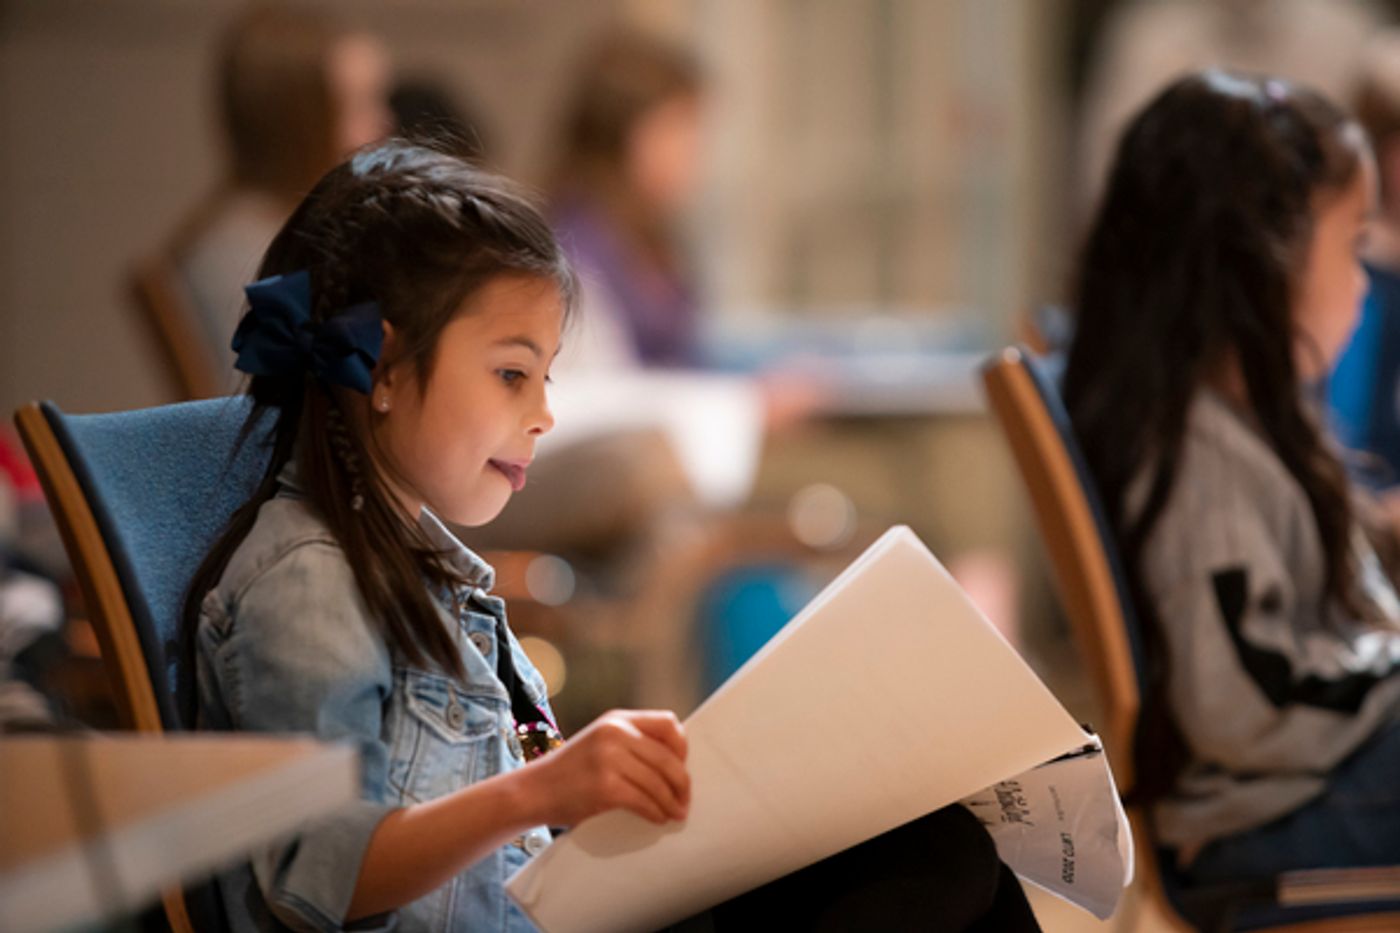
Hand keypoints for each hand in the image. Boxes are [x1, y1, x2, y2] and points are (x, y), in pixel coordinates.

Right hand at [516, 709, 689, 827]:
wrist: (532, 790)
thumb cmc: (570, 772)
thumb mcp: (600, 742)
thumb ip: (630, 743)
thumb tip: (674, 765)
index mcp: (617, 720)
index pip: (668, 724)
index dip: (682, 748)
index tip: (682, 767)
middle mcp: (615, 733)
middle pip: (668, 757)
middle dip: (682, 783)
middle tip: (685, 801)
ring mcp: (609, 758)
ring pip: (658, 782)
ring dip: (671, 802)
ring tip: (675, 813)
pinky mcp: (605, 786)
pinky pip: (644, 801)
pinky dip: (656, 812)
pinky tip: (658, 818)